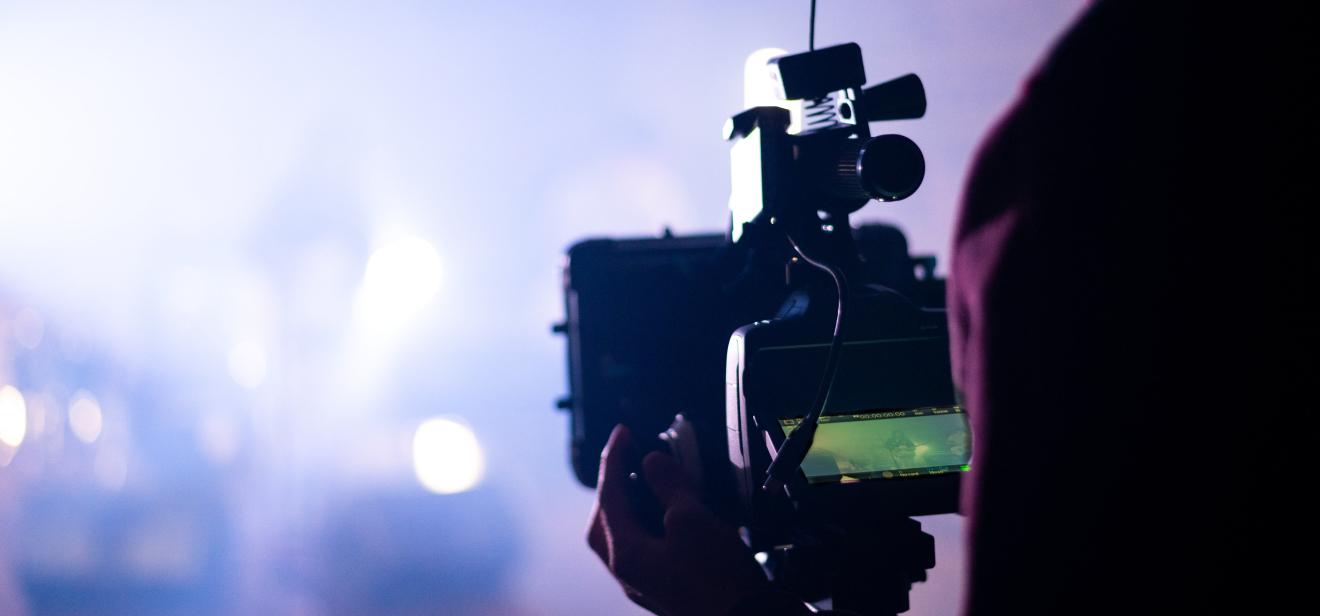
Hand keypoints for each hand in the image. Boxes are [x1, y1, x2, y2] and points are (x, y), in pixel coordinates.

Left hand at [587, 425, 769, 615]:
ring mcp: (646, 582)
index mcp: (625, 554)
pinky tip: (669, 515)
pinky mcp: (666, 587)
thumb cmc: (718, 580)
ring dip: (631, 506)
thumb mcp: (692, 519)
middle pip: (605, 521)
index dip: (613, 458)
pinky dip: (649, 524)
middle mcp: (628, 572)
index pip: (608, 496)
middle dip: (612, 487)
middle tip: (626, 459)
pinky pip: (644, 548)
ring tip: (646, 483)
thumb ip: (668, 486)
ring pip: (624, 536)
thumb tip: (652, 463)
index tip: (621, 432)